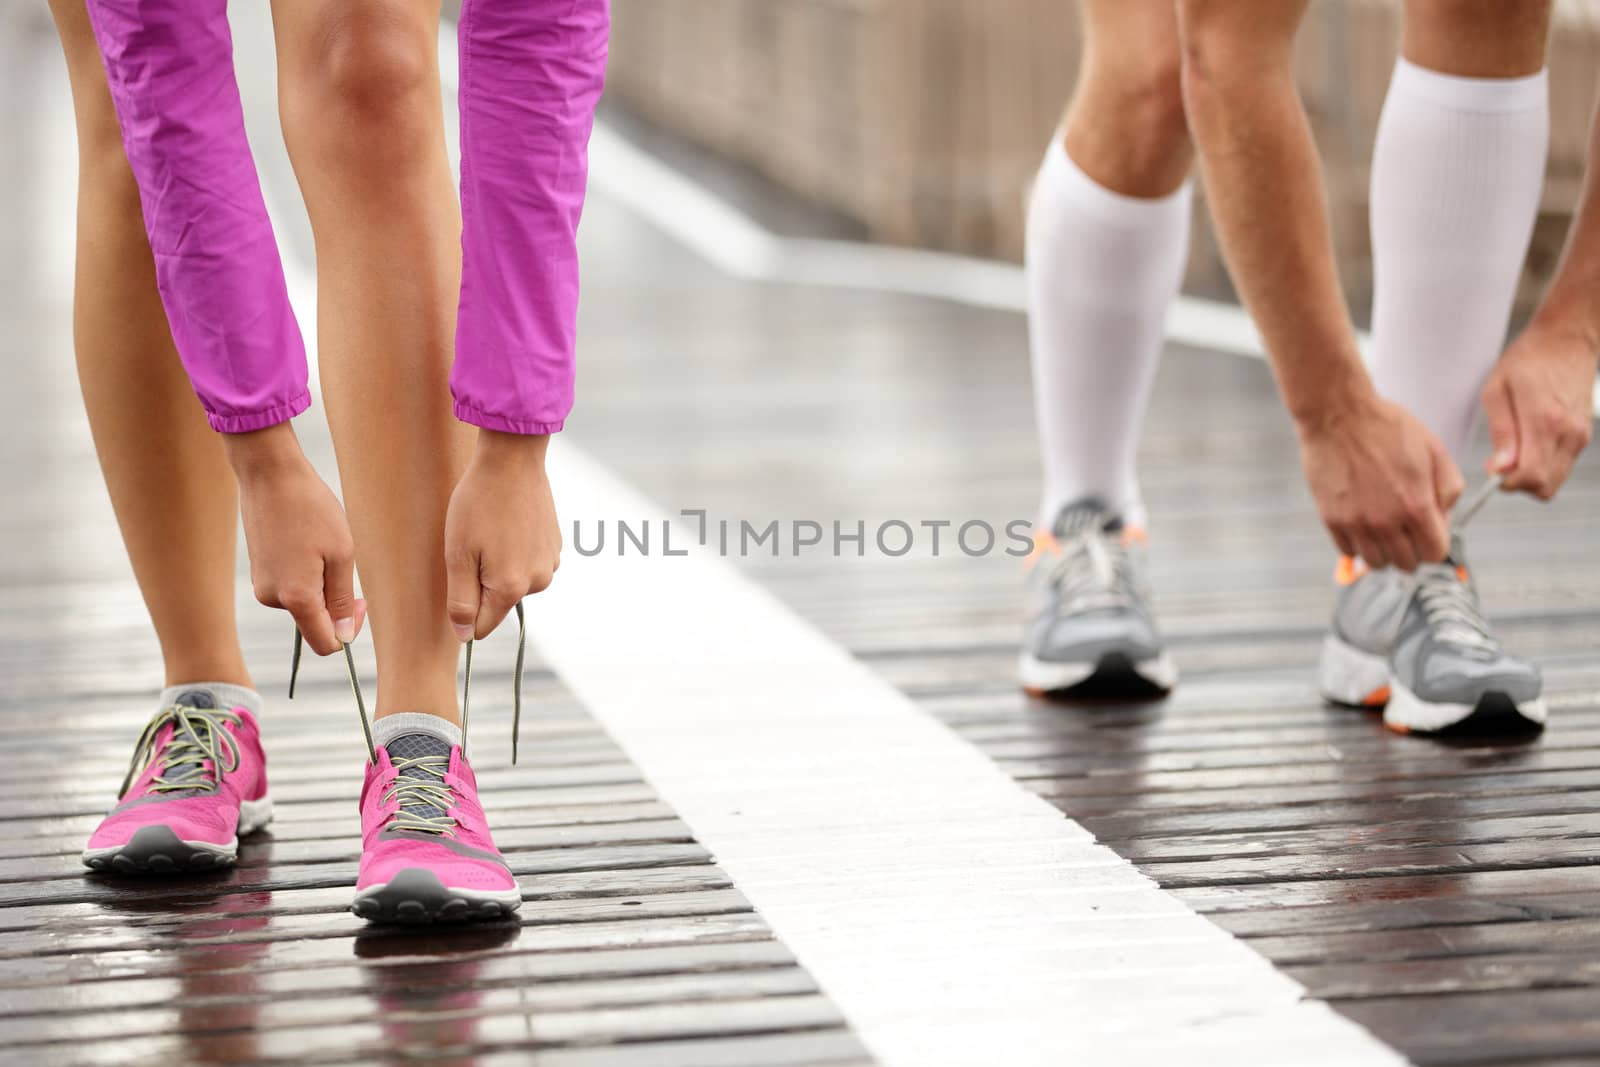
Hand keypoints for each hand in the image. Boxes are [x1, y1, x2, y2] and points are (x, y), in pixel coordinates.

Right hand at [224, 423, 362, 655]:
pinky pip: (290, 586)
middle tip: (345, 562)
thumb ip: (341, 599)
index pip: (325, 643)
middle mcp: (272, 598)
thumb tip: (343, 637)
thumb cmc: (311, 510)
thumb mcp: (341, 553)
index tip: (360, 602)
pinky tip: (306, 542)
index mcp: (296, 598)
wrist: (270, 475)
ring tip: (321, 545)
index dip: (348, 631)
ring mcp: (262, 585)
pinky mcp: (259, 572)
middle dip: (335, 601)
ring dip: (321, 583)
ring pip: (303, 602)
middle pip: (314, 621)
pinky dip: (305, 573)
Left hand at [445, 431, 560, 640]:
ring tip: (492, 530)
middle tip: (473, 544)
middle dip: (482, 582)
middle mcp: (538, 582)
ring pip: (514, 582)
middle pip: (499, 602)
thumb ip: (461, 601)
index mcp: (511, 588)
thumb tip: (465, 637)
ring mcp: (551, 563)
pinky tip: (508, 524)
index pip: (482, 626)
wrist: (514, 460)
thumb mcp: (458, 554)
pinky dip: (516, 551)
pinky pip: (528, 563)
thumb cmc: (478, 503)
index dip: (463, 608)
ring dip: (500, 566)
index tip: (458, 574)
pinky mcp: (556, 546)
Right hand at [1297, 392, 1464, 570]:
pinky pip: (1348, 552)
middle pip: (1406, 564)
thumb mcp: (1434, 449)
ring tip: (1383, 529)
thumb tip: (1444, 517)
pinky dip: (1358, 544)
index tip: (1430, 532)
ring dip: (1384, 551)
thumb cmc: (1386, 427)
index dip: (1436, 544)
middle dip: (1412, 550)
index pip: (1435, 553)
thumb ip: (1449, 488)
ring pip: (1377, 564)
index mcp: (1416, 504)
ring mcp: (1355, 523)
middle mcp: (1385, 521)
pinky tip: (1362, 524)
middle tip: (1406, 530)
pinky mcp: (1331, 519)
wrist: (1338, 415)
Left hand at [1481, 319, 1596, 499]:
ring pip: (1555, 480)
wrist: (1568, 339)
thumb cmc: (1528, 359)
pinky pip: (1562, 466)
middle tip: (1501, 461)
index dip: (1506, 483)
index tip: (1493, 469)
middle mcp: (1568, 433)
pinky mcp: (1584, 434)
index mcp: (1544, 422)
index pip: (1531, 477)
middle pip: (1545, 487)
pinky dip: (1544, 465)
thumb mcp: (1497, 390)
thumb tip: (1500, 468)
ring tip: (1514, 448)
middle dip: (1518, 483)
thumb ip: (1501, 432)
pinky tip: (1529, 443)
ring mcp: (1580, 435)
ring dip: (1531, 475)